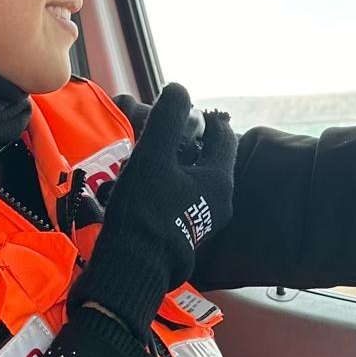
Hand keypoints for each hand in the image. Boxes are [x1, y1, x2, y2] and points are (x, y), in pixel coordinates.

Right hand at [70, 83, 234, 339]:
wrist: (132, 267)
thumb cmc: (146, 210)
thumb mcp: (154, 156)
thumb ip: (168, 119)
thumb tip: (179, 89)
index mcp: (219, 180)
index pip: (222, 137)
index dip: (207, 118)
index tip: (190, 108)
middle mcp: (218, 201)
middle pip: (208, 159)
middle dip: (187, 141)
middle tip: (166, 127)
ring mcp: (201, 220)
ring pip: (192, 180)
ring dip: (175, 163)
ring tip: (149, 151)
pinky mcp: (183, 233)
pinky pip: (180, 198)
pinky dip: (167, 184)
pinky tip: (143, 182)